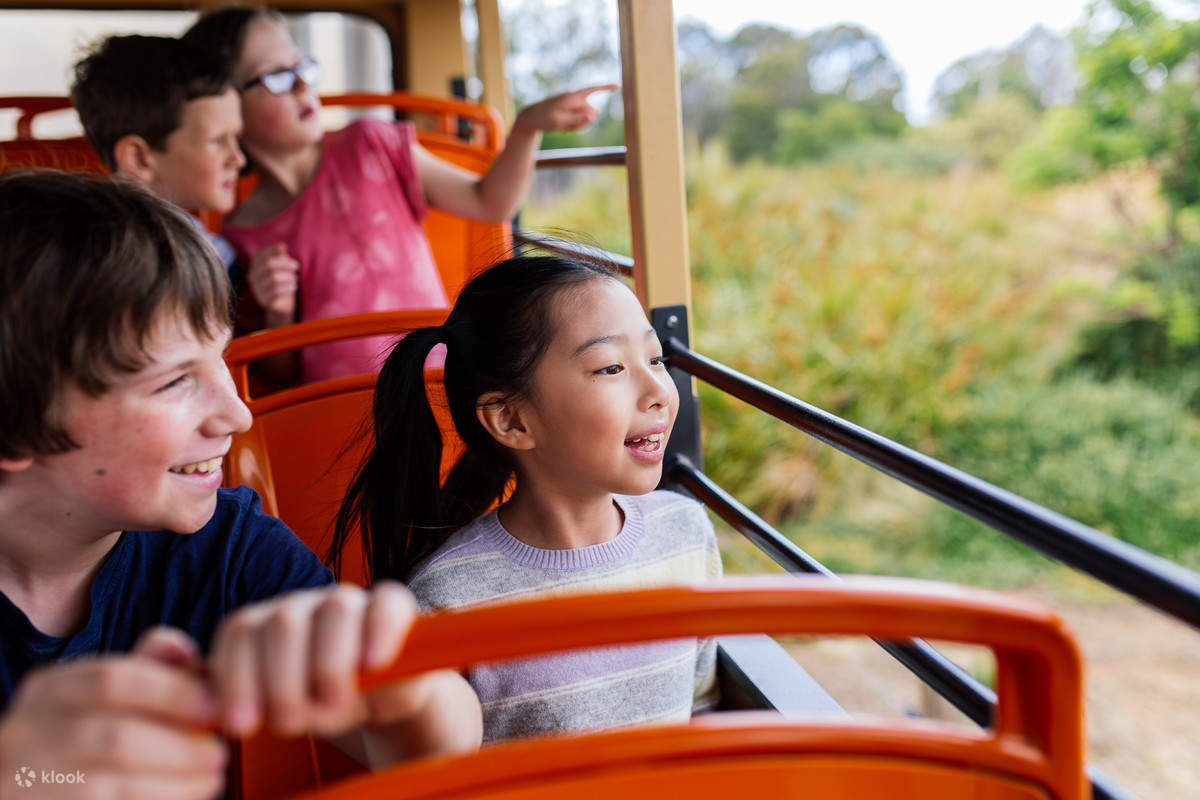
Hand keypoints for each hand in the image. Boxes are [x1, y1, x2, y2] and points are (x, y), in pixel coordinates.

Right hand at [0, 629, 225, 799]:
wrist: (35, 785)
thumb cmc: (85, 736)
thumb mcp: (105, 696)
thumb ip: (147, 669)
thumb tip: (190, 654)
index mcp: (50, 690)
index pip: (113, 680)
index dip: (173, 692)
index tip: (217, 705)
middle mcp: (26, 733)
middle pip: (116, 738)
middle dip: (181, 747)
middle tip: (219, 752)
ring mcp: (25, 780)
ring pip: (105, 786)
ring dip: (174, 782)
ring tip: (212, 776)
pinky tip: (188, 795)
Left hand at [208, 582, 454, 739]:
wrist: (378, 700)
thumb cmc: (316, 702)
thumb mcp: (274, 707)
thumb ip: (237, 700)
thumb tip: (203, 707)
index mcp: (264, 624)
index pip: (240, 631)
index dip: (236, 677)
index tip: (241, 725)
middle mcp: (302, 605)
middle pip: (282, 623)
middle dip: (282, 680)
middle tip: (289, 724)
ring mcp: (348, 601)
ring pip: (334, 611)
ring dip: (328, 663)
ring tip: (332, 704)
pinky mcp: (392, 606)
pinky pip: (385, 605)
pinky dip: (378, 633)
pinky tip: (371, 664)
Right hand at [246, 243, 299, 323]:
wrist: (282, 304)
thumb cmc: (283, 281)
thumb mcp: (282, 268)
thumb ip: (280, 257)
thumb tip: (282, 246)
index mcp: (255, 267)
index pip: (261, 255)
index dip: (272, 249)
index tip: (284, 247)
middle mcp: (252, 277)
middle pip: (268, 266)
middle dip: (284, 264)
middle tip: (297, 266)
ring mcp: (256, 290)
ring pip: (273, 279)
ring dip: (287, 277)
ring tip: (295, 279)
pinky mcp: (263, 301)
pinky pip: (275, 292)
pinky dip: (287, 287)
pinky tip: (294, 287)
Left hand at [513, 84, 617, 133]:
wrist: (531, 118)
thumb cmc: (543, 119)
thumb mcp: (559, 122)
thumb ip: (577, 120)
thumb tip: (594, 116)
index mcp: (572, 97)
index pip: (592, 89)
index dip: (605, 87)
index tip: (618, 85)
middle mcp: (574, 99)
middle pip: (591, 112)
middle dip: (583, 123)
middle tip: (567, 129)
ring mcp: (573, 105)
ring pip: (586, 118)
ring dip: (577, 126)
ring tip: (562, 128)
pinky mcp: (570, 110)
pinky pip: (579, 120)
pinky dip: (573, 126)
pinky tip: (562, 129)